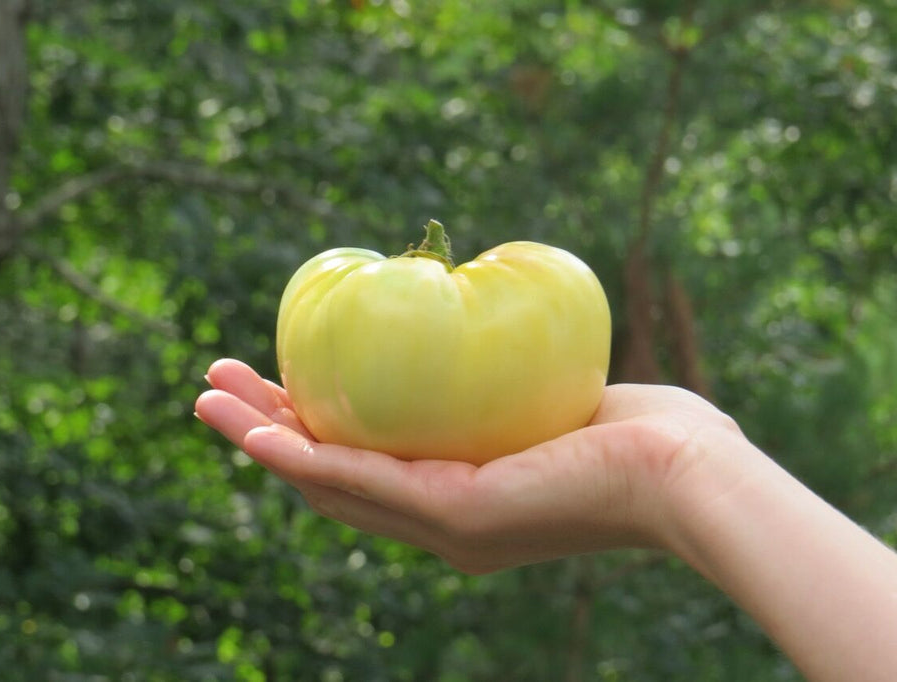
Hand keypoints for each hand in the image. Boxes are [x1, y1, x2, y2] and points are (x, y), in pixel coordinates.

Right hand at [194, 358, 742, 573]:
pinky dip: (304, 456)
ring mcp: (447, 526)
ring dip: (265, 444)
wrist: (688, 471)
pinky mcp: (458, 514)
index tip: (277, 386)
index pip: (371, 466)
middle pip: (334, 477)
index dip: (312, 432)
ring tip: (207, 402)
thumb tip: (489, 323)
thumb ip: (512, 381)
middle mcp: (444, 524)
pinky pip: (363, 480)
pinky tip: (260, 432)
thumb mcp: (554, 397)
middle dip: (270, 435)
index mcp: (464, 501)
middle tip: (217, 392)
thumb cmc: (645, 431)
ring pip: (331, 482)